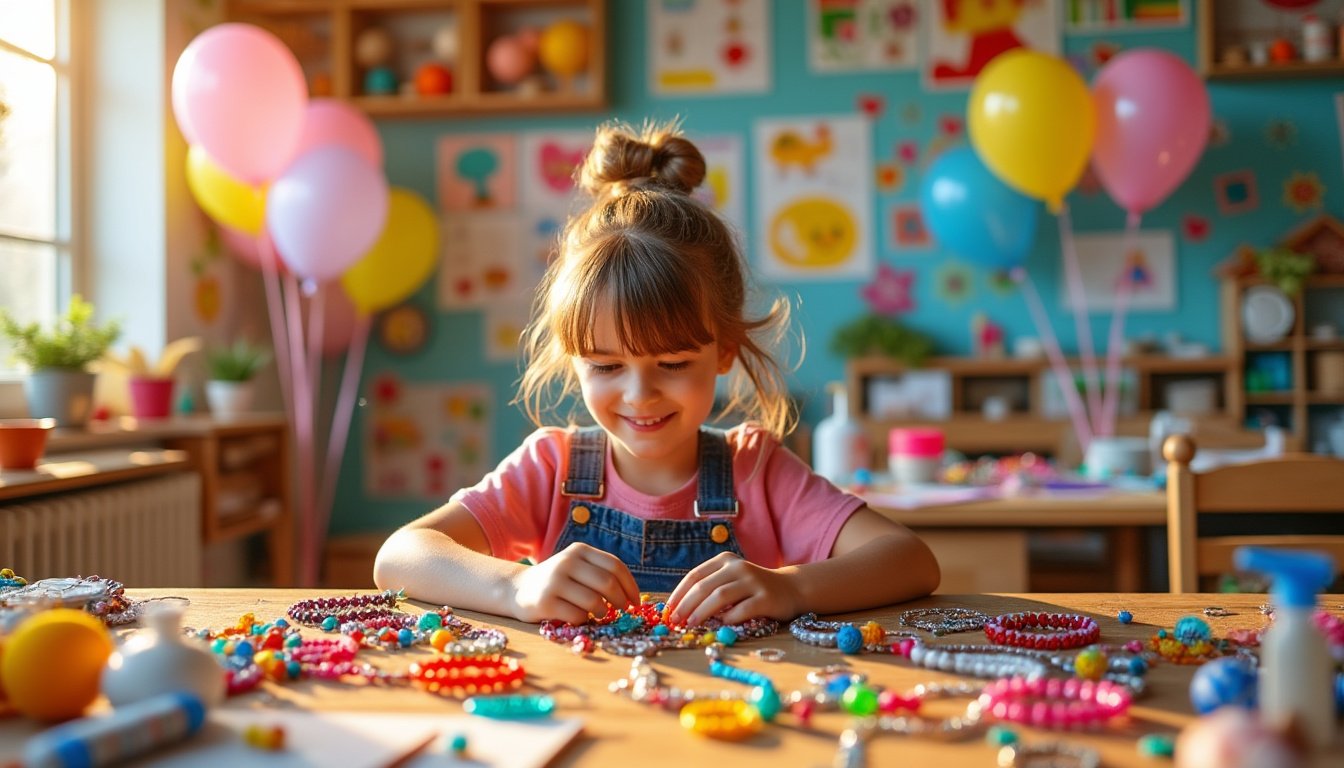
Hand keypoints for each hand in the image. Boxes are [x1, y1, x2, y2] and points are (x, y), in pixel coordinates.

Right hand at [507, 542, 639, 623]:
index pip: (615, 566)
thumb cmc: (557, 581)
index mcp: (579, 551)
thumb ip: (601, 574)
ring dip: (603, 612)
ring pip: (594, 602)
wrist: (517, 589)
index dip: (630, 586)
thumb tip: (632, 596)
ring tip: (600, 613)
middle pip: (607, 583)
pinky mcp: (545, 602)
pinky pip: (578, 616)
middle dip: (621, 601)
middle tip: (624, 611)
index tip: (636, 601)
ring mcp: (554, 582)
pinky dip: (584, 620)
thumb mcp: (577, 567)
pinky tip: (579, 617)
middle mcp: (566, 562)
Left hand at [663, 552, 800, 625]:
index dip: (679, 593)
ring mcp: (753, 581)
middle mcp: (738, 567)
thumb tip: (679, 610)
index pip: (695, 576)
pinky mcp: (766, 598)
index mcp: (725, 560)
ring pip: (720, 596)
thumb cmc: (753, 588)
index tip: (668, 610)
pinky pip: (742, 610)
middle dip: (686, 605)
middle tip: (675, 621)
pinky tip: (721, 625)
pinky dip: (728, 618)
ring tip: (691, 624)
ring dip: (702, 612)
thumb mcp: (731, 579)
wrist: (791, 588)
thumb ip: (710, 588)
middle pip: (705, 586)